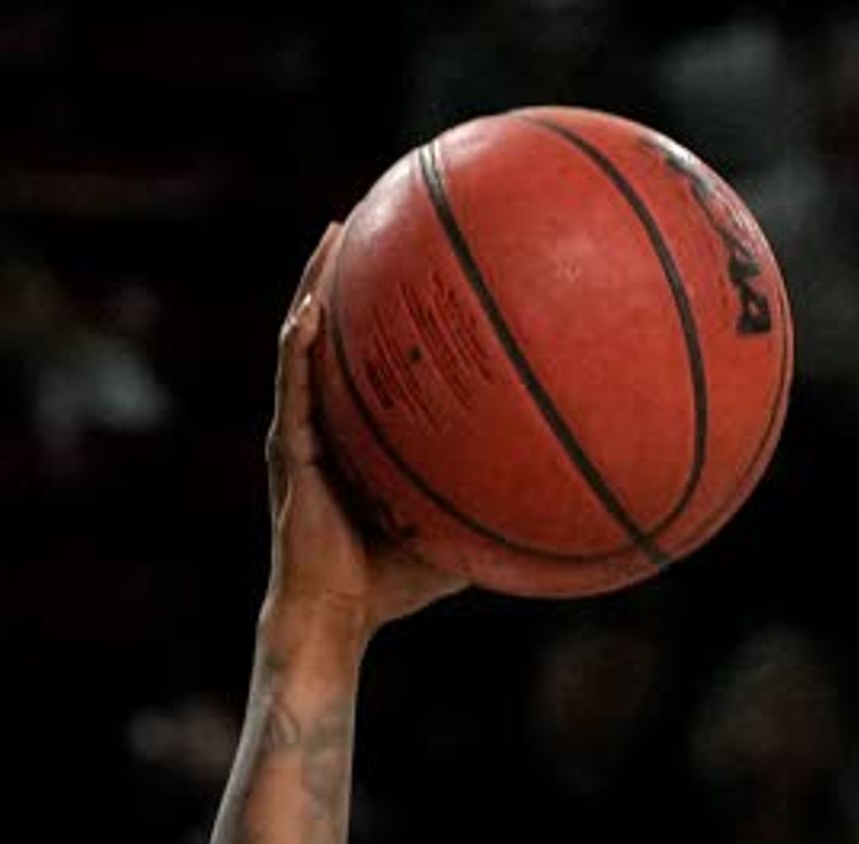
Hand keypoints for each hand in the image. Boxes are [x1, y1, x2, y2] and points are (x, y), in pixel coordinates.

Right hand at [264, 225, 466, 636]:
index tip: (412, 253)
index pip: (370, 355)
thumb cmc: (394, 581)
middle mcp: (323, 419)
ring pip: (304, 342)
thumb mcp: (461, 530)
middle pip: (334, 328)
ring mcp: (300, 431)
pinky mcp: (289, 452)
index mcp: (356, 430)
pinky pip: (293, 389)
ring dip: (316, 285)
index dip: (383, 306)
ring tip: (336, 234)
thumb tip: (569, 493)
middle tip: (372, 214)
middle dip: (348, 271)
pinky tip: (311, 312)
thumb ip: (500, 503)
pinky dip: (299, 348)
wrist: (337, 616)